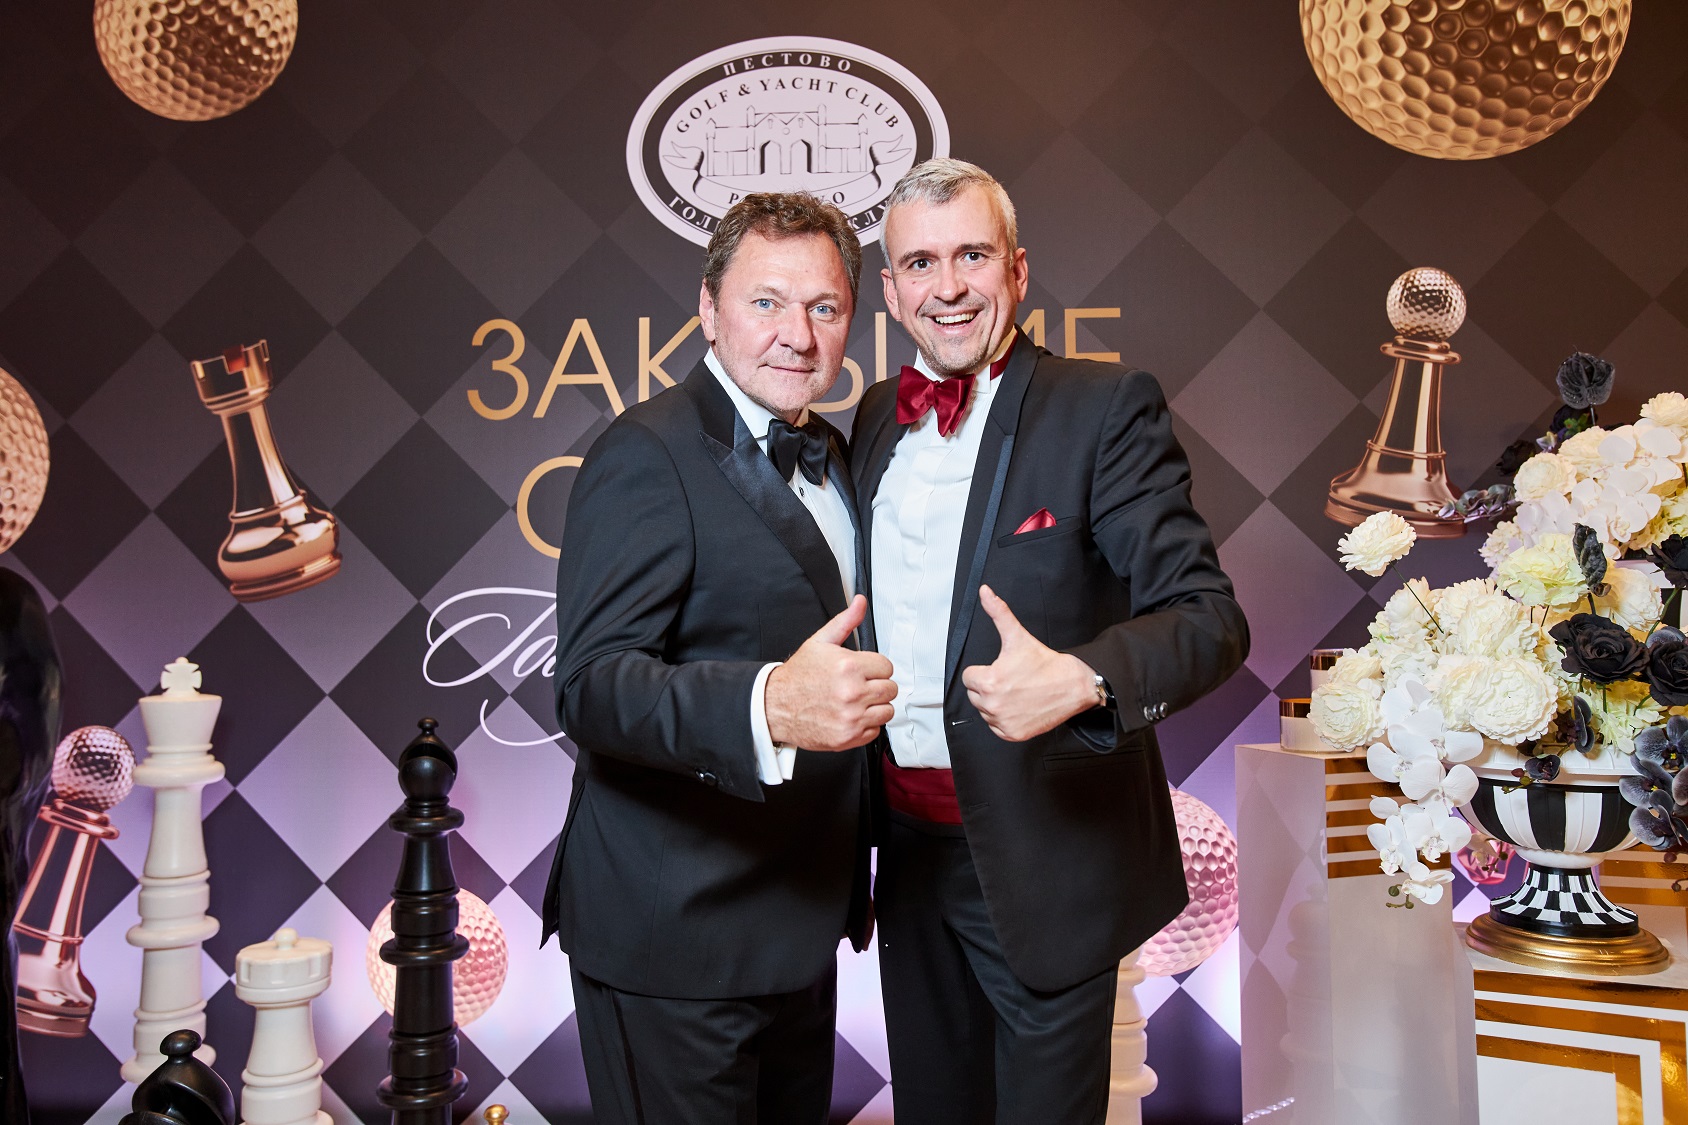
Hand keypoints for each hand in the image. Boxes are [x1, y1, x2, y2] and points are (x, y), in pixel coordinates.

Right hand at [765, 595, 896, 751]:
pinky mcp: (848, 737)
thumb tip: (860, 603)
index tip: (863, 671)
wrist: (775, 706)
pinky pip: (875, 731)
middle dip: (877, 686)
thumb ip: (845, 622)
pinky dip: (866, 725)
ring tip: (856, 701)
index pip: (887, 667)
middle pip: (890, 689)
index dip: (875, 667)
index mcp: (848, 667)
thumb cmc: (797, 676)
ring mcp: (851, 717)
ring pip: (887, 711)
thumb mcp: (820, 642)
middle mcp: (852, 693)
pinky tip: (850, 715)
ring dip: (875, 707)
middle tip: (859, 685)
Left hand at [962, 585, 1097, 741]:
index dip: (985, 671)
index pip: (969, 678)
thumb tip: (985, 592)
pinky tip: (1020, 706)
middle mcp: (992, 705)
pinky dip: (1005, 720)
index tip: (1003, 669)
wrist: (1073, 685)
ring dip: (996, 703)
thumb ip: (998, 613)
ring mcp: (1002, 722)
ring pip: (985, 711)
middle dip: (989, 687)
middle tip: (1012, 680)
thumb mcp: (1018, 636)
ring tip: (1018, 692)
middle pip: (975, 695)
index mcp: (988, 682)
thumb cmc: (1045, 663)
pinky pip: (996, 727)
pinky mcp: (1012, 734)